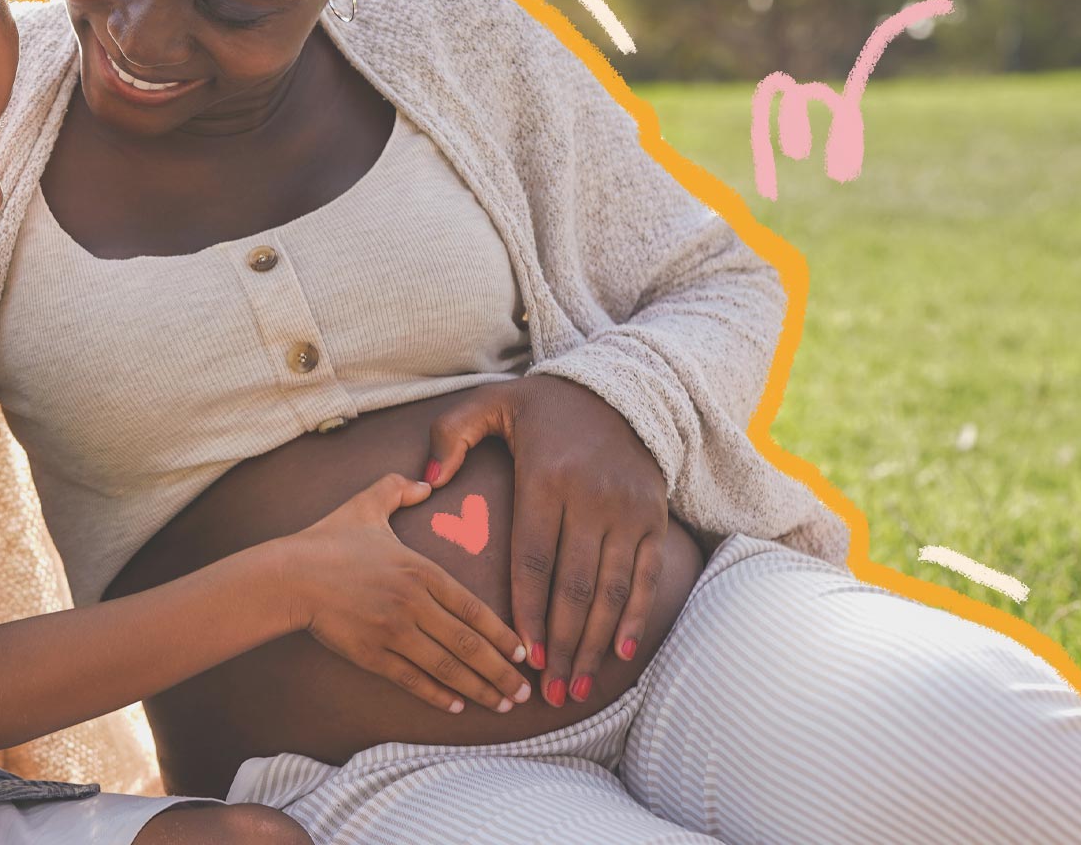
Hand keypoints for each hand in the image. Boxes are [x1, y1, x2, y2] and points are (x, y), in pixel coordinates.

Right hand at [279, 473, 531, 714]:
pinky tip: (457, 707)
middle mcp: (413, 604)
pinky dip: (438, 695)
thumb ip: (398, 488)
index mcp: (420, 570)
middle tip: (524, 692)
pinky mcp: (371, 654)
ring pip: (446, 667)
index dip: (502, 633)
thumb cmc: (328, 539)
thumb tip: (427, 483)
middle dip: (501, 671)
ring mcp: (392, 632)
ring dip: (479, 688)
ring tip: (502, 705)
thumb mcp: (366, 504)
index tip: (524, 652)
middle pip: (468, 643)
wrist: (289, 575)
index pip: (473, 607)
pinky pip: (412, 679)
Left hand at [425, 376, 667, 708]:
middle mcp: (592, 500)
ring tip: (577, 686)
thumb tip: (427, 480)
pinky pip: (645, 577)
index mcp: (547, 479)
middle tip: (548, 691)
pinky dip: (634, 617)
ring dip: (594, 644)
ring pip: (610, 590)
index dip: (528, 609)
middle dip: (562, 643)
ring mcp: (627, 512)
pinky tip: (619, 652)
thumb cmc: (544, 406)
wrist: (623, 389)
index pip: (535, 558)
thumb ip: (450, 436)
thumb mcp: (490, 403)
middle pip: (574, 587)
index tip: (522, 652)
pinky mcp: (653, 519)